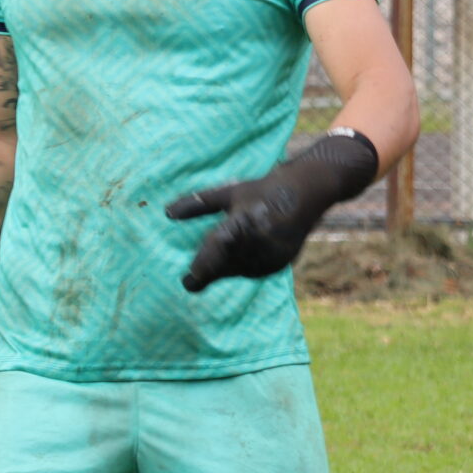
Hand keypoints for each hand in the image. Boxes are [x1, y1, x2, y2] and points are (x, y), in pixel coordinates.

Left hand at [165, 131, 380, 292]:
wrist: (305, 193)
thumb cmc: (261, 191)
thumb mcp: (228, 193)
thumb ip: (198, 205)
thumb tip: (167, 213)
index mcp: (243, 220)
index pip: (217, 250)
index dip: (202, 268)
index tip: (187, 282)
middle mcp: (259, 241)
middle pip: (227, 265)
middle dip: (210, 272)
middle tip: (191, 280)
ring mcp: (273, 253)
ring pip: (241, 270)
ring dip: (225, 271)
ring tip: (208, 271)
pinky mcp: (282, 261)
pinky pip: (256, 271)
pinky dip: (243, 269)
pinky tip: (234, 265)